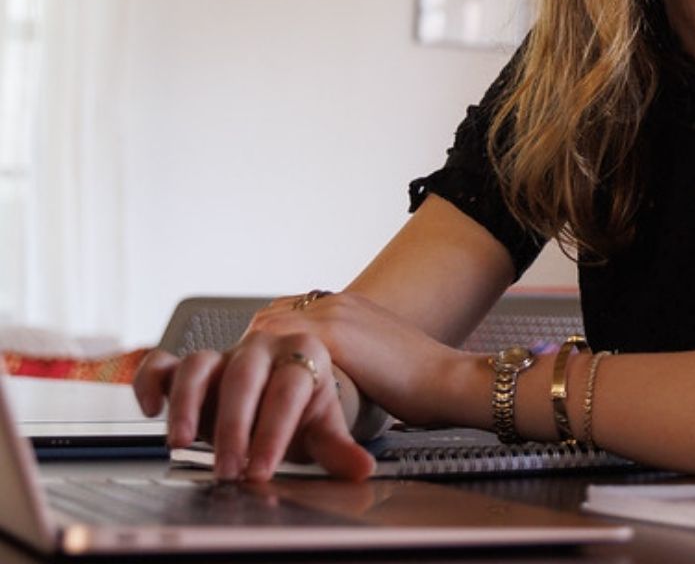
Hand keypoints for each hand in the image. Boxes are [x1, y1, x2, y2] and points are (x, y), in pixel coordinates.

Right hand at [133, 331, 373, 482]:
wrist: (281, 392)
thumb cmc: (303, 409)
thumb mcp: (322, 428)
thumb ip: (337, 448)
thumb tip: (362, 469)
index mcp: (302, 354)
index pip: (287, 390)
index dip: (273, 431)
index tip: (261, 470)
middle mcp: (261, 348)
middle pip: (243, 376)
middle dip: (233, 426)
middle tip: (227, 471)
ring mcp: (224, 355)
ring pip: (199, 364)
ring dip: (186, 403)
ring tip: (181, 443)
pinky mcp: (193, 368)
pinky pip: (164, 362)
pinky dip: (151, 379)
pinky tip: (150, 408)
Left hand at [248, 290, 482, 431]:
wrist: (450, 379)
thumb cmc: (423, 383)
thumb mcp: (378, 364)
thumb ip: (351, 362)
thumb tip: (330, 387)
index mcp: (348, 307)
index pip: (287, 313)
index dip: (265, 343)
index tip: (253, 373)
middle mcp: (338, 303)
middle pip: (269, 318)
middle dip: (246, 353)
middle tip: (233, 392)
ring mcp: (335, 315)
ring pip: (268, 329)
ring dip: (246, 364)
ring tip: (234, 402)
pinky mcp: (336, 335)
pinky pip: (281, 347)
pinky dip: (261, 374)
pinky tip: (254, 403)